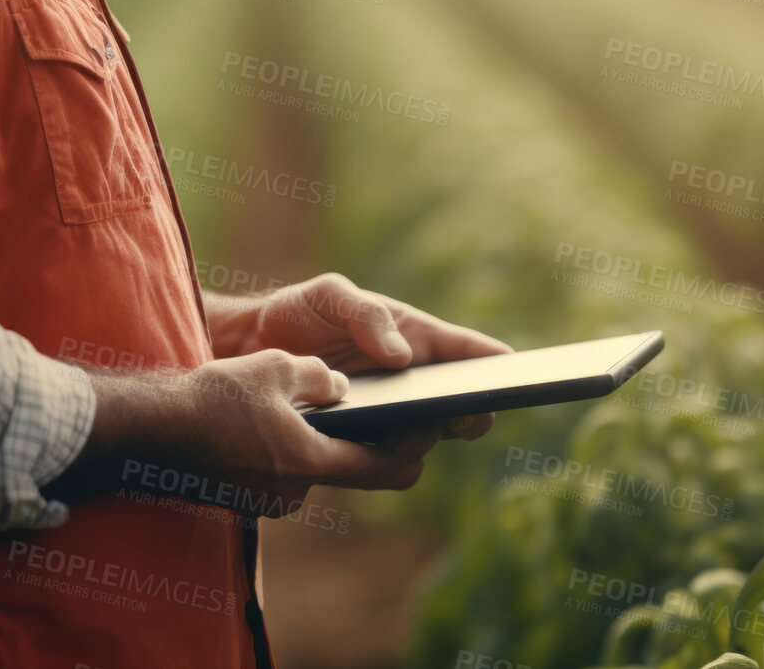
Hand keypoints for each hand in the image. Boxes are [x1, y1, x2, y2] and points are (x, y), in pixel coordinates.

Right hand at [69, 350, 442, 515]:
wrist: (146, 430)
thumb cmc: (212, 396)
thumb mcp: (274, 367)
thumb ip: (318, 378)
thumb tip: (339, 386)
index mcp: (313, 461)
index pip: (386, 465)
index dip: (414, 442)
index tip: (430, 421)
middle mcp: (296, 491)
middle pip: (355, 472)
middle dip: (379, 447)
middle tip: (395, 416)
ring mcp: (268, 499)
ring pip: (316, 468)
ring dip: (329, 443)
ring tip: (334, 406)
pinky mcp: (243, 495)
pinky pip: (284, 471)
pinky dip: (294, 449)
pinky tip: (282, 418)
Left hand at [212, 273, 511, 439]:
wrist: (248, 352)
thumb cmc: (297, 313)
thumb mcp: (329, 295)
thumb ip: (366, 314)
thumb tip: (404, 356)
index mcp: (419, 341)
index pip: (474, 356)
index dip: (500, 369)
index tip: (515, 379)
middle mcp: (413, 385)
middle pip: (465, 411)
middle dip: (467, 414)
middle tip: (446, 411)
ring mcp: (390, 421)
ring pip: (426, 446)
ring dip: (418, 442)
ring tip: (393, 428)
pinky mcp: (361, 449)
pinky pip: (386, 469)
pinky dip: (381, 466)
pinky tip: (361, 453)